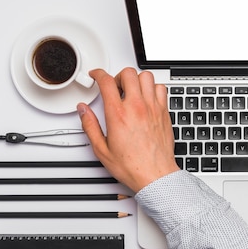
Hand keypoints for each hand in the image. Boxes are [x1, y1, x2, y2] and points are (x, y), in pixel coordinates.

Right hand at [77, 67, 179, 191]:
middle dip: (118, 75)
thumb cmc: (132, 166)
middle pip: (128, 73)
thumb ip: (90, 126)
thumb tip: (83, 111)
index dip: (98, 74)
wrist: (155, 174)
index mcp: (118, 114)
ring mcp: (153, 108)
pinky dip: (153, 88)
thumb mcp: (101, 149)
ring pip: (146, 77)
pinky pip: (161, 88)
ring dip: (136, 80)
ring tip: (131, 90)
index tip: (96, 76)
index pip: (106, 81)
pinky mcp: (164, 112)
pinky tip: (147, 97)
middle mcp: (137, 107)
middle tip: (115, 86)